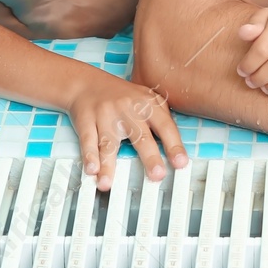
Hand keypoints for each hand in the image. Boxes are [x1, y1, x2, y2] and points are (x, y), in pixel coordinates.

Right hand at [68, 75, 186, 190]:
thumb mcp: (146, 98)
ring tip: (107, 184)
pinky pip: (88, 141)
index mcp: (148, 104)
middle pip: (140, 136)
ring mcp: (106, 114)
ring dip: (108, 165)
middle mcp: (128, 109)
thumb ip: (161, 118)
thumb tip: (177, 146)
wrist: (87, 83)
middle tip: (157, 175)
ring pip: (109, 142)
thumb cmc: (122, 96)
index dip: (174, 145)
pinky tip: (92, 170)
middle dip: (150, 157)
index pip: (165, 126)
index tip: (180, 163)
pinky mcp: (86, 120)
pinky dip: (89, 156)